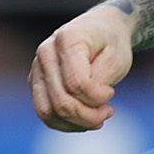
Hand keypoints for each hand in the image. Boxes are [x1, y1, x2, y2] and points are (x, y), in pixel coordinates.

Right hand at [30, 5, 135, 129]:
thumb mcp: (117, 59)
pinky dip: (66, 123)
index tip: (111, 93)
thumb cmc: (111, 44)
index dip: (97, 98)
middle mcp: (45, 53)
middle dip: (89, 116)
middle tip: (108, 111)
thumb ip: (98, 82)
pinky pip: (45, 114)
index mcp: (67, 40)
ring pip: (48, 112)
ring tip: (97, 117)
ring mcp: (37, 68)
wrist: (102, 30)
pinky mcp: (36, 83)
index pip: (77, 84)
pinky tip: (84, 118)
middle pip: (61, 102)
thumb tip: (82, 103)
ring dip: (76, 123)